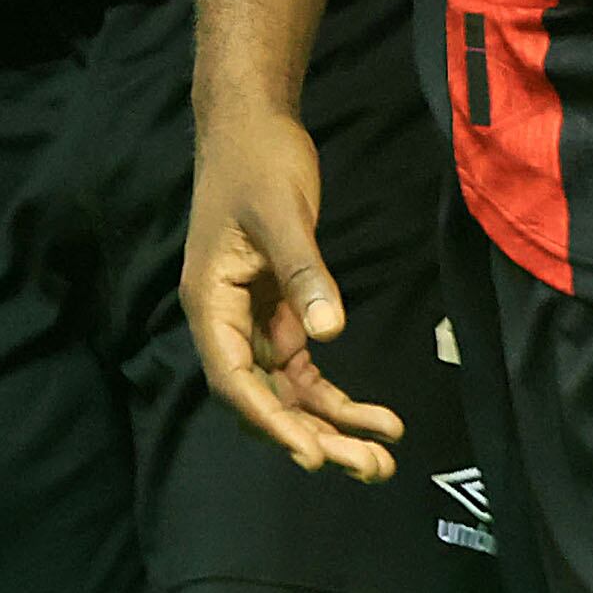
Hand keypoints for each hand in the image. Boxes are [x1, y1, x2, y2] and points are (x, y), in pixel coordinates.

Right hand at [181, 109, 403, 480]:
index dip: (271, 421)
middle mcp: (227, 322)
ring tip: (382, 458)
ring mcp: (254, 320)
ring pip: (289, 392)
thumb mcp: (282, 213)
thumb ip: (304, 272)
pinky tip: (377, 417)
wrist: (253, 123)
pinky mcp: (280, 310)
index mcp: (210, 302)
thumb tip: (329, 332)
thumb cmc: (258, 161)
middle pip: (266, 398)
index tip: (311, 453)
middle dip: (315, 437)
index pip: (235, 379)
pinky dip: (337, 395)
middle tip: (369, 468)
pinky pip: (306, 368)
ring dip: (332, 427)